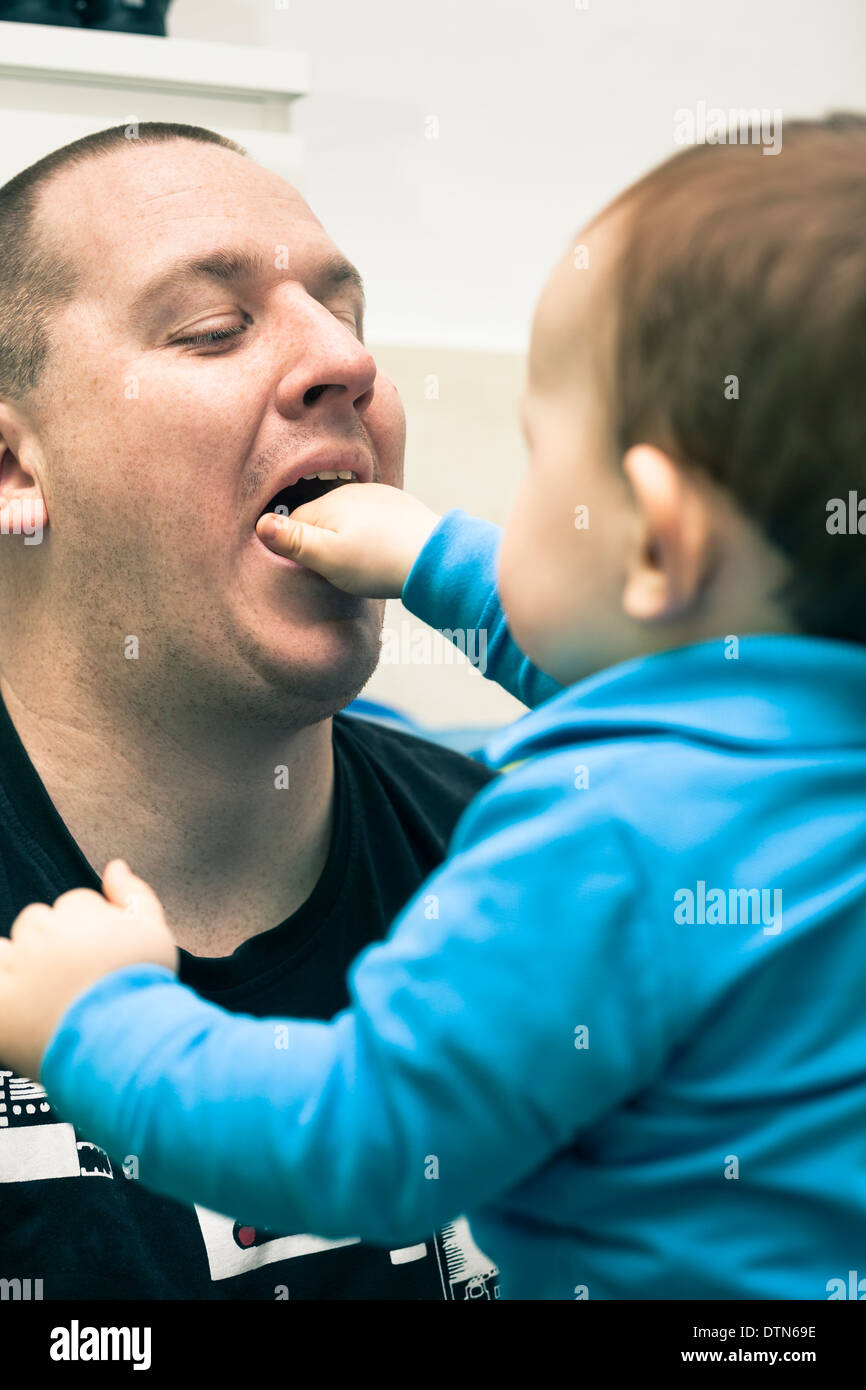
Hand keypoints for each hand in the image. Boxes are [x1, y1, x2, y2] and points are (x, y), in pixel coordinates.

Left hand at [0, 860, 177, 1080]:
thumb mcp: (155, 933)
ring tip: (46, 993)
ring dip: (21, 963)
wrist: (129, 1052)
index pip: (74, 904)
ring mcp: (19, 971)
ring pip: (7, 949)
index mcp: (83, 915)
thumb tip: (114, 865)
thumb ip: (134, 894)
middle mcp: (46, 936)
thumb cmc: (145, 991)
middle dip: (52, 943)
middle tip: (75, 979)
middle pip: (36, 922)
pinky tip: (18, 998)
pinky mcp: (1, 1008)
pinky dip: (3, 986)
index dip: (89, 928)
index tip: (99, 956)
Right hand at [255, 482, 440, 596]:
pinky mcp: (396, 505)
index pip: (294, 522)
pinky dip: (370, 534)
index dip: (296, 547)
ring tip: (360, 562)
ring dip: (346, 537)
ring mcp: (376, 496)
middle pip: (320, 519)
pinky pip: (371, 518)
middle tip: (336, 569)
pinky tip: (379, 552)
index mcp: (328, 503)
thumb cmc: (378, 562)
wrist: (432, 557)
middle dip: (321, 541)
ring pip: (346, 518)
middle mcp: (350, 492)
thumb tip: (260, 524)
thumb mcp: (327, 557)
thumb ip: (292, 540)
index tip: (309, 568)